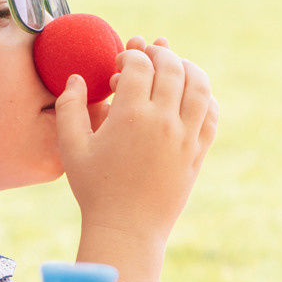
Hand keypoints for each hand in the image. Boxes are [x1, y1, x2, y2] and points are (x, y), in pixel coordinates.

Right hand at [56, 37, 218, 246]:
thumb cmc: (95, 189)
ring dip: (187, 68)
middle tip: (146, 55)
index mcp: (131, 116)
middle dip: (158, 53)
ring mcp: (185, 136)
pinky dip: (204, 96)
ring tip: (173, 66)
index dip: (129, 56)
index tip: (119, 65)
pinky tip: (190, 95)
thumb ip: (70, 107)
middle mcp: (163, 122)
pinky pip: (210, 113)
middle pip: (172, 67)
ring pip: (199, 85)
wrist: (127, 228)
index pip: (139, 65)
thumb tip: (78, 78)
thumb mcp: (71, 147)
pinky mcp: (198, 152)